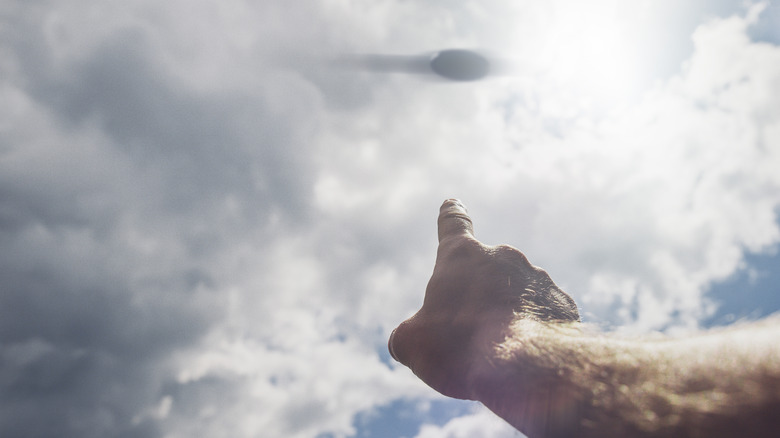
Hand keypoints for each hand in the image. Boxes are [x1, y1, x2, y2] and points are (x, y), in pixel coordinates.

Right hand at [388, 199, 578, 399]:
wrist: (525, 367)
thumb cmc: (460, 348)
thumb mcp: (414, 344)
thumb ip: (407, 335)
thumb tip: (405, 340)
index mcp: (462, 256)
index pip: (453, 226)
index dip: (451, 216)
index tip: (453, 203)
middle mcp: (503, 257)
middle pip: (485, 275)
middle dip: (478, 300)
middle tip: (469, 336)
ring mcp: (537, 278)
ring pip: (516, 298)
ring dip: (507, 318)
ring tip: (498, 353)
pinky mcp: (562, 304)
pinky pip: (542, 316)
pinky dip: (532, 333)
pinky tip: (526, 356)